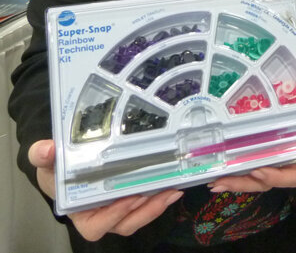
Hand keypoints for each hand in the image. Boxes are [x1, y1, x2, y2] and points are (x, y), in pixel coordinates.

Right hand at [29, 140, 181, 240]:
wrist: (66, 164)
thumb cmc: (56, 170)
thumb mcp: (46, 162)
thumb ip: (42, 156)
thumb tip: (47, 148)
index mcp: (80, 212)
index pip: (96, 225)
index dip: (114, 216)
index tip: (129, 199)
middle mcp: (101, 214)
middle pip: (125, 223)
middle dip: (146, 211)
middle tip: (163, 193)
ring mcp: (119, 207)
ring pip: (139, 216)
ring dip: (158, 205)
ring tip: (173, 189)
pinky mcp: (132, 197)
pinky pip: (147, 204)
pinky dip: (160, 196)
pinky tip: (174, 183)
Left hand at [208, 82, 295, 193]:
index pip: (291, 176)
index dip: (276, 177)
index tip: (259, 169)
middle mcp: (284, 165)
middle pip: (265, 182)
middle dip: (244, 183)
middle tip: (224, 180)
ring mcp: (269, 163)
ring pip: (252, 179)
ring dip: (233, 182)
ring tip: (214, 181)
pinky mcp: (256, 156)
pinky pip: (244, 169)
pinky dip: (230, 172)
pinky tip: (212, 173)